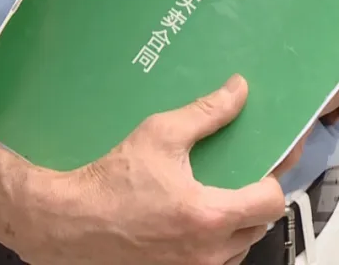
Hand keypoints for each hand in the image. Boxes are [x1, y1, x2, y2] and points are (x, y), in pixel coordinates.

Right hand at [3, 75, 286, 264]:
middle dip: (256, 202)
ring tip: (217, 199)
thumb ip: (207, 113)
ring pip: (238, 249)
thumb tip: (238, 92)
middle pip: (260, 227)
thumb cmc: (109, 182)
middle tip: (241, 179)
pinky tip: (195, 223)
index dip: (272, 181)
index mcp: (208, 216)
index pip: (271, 203)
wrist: (66, 222)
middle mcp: (206, 252)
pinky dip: (214, 245)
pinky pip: (213, 263)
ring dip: (237, 226)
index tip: (263, 167)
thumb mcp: (159, 134)